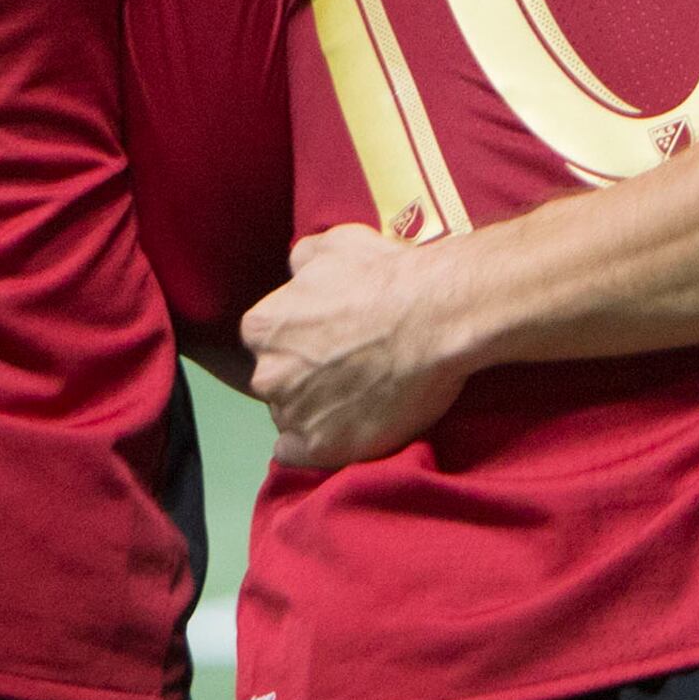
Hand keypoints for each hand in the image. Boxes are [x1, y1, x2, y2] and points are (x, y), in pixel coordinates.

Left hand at [242, 223, 477, 466]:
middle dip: (302, 375)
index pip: (267, 340)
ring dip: (314, 408)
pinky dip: (316, 445)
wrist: (435, 317)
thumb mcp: (334, 244)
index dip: (298, 339)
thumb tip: (295, 271)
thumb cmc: (385, 275)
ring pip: (291, 415)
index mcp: (263, 327)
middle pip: (277, 379)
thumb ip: (301, 260)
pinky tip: (342, 429)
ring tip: (357, 395)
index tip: (327, 338)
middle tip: (346, 366)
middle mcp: (268, 374)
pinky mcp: (323, 449)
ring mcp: (294, 415)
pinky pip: (297, 455)